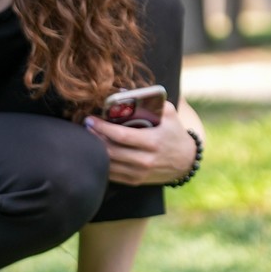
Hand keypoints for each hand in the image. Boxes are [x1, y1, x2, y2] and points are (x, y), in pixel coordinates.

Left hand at [84, 100, 199, 186]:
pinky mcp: (134, 181)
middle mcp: (145, 160)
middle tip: (85, 126)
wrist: (185, 161)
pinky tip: (96, 150)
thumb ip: (152, 101)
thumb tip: (123, 91)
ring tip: (87, 136)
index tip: (90, 119)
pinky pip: (111, 174)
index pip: (121, 136)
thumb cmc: (174, 132)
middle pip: (111, 151)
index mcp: (153, 142)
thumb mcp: (169, 114)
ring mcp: (139, 173)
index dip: (102, 127)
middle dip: (94, 137)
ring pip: (109, 163)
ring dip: (94, 150)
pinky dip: (101, 162)